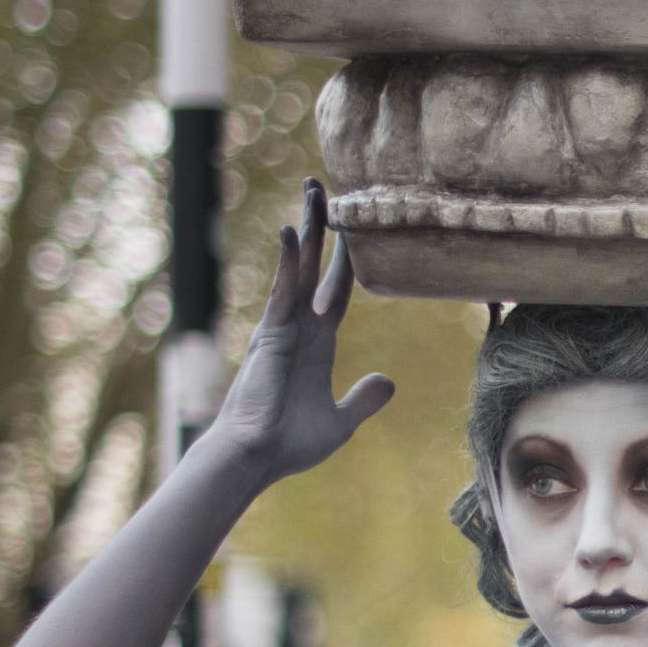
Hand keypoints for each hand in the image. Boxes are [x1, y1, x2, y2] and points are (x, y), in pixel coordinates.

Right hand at [204, 178, 393, 482]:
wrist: (260, 457)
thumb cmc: (291, 443)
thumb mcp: (340, 420)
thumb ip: (364, 399)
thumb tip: (388, 381)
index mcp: (319, 343)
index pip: (336, 292)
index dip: (346, 262)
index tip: (353, 232)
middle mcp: (300, 327)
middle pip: (313, 266)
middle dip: (321, 229)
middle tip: (323, 188)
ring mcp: (283, 327)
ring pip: (297, 267)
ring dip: (306, 228)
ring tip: (313, 190)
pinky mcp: (269, 334)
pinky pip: (281, 291)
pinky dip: (286, 261)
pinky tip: (290, 231)